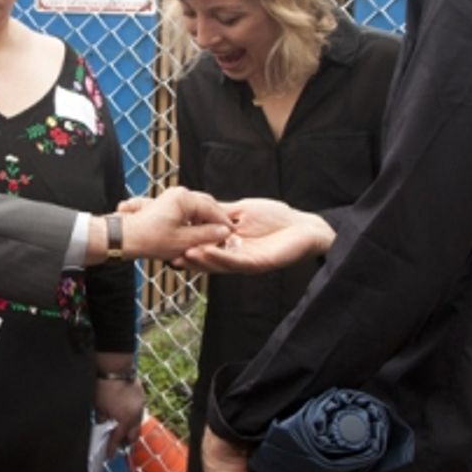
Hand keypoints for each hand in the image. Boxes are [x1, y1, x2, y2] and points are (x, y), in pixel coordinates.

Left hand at [94, 352, 144, 455]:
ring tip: (122, 429)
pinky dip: (132, 416)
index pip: (118, 438)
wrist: (114, 367)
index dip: (112, 447)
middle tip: (118, 443)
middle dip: (126, 440)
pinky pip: (138, 411)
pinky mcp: (141, 396)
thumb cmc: (104, 387)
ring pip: (137, 422)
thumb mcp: (98, 406)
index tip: (109, 454)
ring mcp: (140, 405)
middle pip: (134, 434)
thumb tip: (102, 422)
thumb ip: (101, 418)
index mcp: (125, 420)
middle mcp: (136, 414)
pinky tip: (125, 414)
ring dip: (130, 428)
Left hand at [97, 187, 229, 263]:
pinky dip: (195, 222)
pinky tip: (198, 235)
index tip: (233, 236)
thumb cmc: (151, 240)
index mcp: (185, 198)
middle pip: (207, 205)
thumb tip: (225, 232)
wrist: (124, 238)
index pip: (213, 209)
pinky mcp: (168, 205)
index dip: (224, 224)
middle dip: (216, 221)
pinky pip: (188, 211)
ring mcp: (173, 198)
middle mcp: (180, 194)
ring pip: (198, 208)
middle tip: (225, 237)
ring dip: (206, 222)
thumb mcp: (184, 242)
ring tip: (213, 238)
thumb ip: (207, 236)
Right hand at [179, 199, 333, 273]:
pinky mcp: (257, 264)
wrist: (303, 226)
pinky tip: (206, 253)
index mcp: (229, 242)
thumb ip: (221, 212)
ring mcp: (245, 261)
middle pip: (208, 259)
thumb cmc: (275, 217)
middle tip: (168, 253)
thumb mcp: (241, 210)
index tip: (168, 240)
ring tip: (183, 254)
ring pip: (219, 263)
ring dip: (201, 260)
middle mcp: (234, 255)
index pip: (204, 245)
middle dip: (189, 257)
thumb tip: (197, 207)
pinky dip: (220, 258)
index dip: (187, 244)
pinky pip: (235, 262)